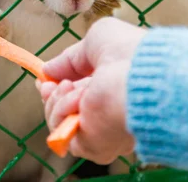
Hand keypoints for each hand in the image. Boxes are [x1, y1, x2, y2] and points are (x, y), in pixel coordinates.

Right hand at [37, 17, 146, 163]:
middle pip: (65, 110)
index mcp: (113, 90)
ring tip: (69, 87)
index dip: (57, 86)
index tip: (45, 79)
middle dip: (52, 94)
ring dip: (57, 100)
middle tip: (50, 85)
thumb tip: (47, 69)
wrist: (142, 74)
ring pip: (59, 121)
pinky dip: (62, 111)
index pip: (79, 95)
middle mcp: (109, 113)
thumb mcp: (95, 41)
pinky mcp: (94, 146)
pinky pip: (63, 132)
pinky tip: (78, 99)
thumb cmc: (127, 52)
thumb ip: (70, 58)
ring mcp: (101, 131)